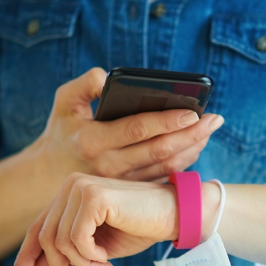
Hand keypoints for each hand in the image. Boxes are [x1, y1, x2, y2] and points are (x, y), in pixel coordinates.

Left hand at [11, 173, 177, 265]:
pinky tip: (108, 260)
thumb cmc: (140, 228)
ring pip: (59, 242)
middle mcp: (70, 186)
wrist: (174, 215)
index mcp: (70, 194)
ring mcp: (80, 188)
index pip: (39, 226)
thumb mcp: (96, 248)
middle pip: (46, 237)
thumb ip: (66, 254)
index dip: (26, 253)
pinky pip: (75, 239)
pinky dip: (90, 258)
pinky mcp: (93, 196)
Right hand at [34, 67, 223, 181]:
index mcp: (93, 140)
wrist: (49, 175)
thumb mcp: (63, 101)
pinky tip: (196, 145)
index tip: (192, 112)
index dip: (167, 121)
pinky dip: (182, 162)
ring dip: (191, 148)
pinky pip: (162, 176)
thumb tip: (109, 76)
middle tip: (215, 119)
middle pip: (159, 150)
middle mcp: (109, 165)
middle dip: (191, 134)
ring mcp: (122, 181)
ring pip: (165, 166)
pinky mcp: (130, 189)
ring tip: (210, 130)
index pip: (137, 130)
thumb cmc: (63, 131)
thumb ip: (85, 84)